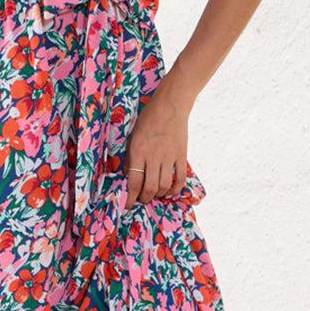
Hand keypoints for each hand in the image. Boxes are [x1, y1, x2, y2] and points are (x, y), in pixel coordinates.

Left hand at [123, 82, 190, 206]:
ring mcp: (169, 157)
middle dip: (144, 199)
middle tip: (142, 200)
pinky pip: (179, 178)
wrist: (170, 106)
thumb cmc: (148, 120)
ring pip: (164, 186)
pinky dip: (174, 189)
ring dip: (158, 195)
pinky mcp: (181, 156)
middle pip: (149, 188)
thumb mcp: (133, 136)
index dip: (131, 198)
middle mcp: (153, 157)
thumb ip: (131, 157)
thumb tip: (129, 176)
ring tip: (154, 195)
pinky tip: (169, 192)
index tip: (128, 205)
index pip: (134, 182)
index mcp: (138, 151)